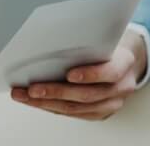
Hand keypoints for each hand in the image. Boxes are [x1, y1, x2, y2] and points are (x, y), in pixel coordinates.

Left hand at [10, 29, 147, 120]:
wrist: (123, 60)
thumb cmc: (107, 45)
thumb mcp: (104, 35)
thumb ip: (88, 39)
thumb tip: (52, 35)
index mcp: (124, 63)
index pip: (111, 72)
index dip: (91, 75)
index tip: (69, 74)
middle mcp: (121, 87)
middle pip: (87, 95)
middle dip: (56, 92)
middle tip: (33, 88)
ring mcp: (111, 103)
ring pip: (76, 108)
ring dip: (46, 103)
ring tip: (25, 96)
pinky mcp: (99, 113)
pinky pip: (73, 113)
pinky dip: (51, 107)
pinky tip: (35, 101)